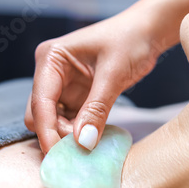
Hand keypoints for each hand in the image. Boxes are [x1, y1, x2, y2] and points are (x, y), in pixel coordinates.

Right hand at [25, 10, 164, 152]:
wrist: (148, 31)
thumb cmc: (130, 40)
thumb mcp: (113, 74)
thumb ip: (96, 109)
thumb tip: (83, 143)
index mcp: (51, 58)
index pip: (41, 101)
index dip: (46, 130)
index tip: (57, 156)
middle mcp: (51, 73)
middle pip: (40, 114)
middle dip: (56, 133)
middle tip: (81, 149)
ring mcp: (63, 86)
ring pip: (53, 121)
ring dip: (67, 135)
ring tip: (90, 146)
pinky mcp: (77, 96)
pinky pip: (71, 120)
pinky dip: (79, 132)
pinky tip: (94, 139)